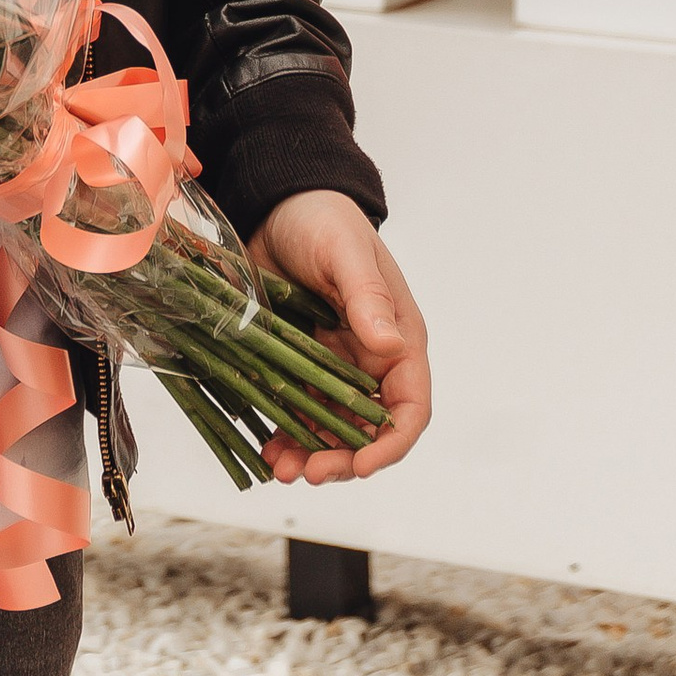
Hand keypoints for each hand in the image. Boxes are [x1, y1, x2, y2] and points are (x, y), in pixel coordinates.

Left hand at [246, 190, 430, 483]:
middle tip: (308, 472)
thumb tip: (388, 344)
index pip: (408, 406)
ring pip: (329, 430)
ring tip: (279, 469)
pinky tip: (267, 448)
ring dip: (309, 455)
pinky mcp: (296, 364)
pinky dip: (284, 435)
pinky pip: (295, 412)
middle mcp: (369, 361)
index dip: (391, 443)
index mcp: (397, 338)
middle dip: (342, 459)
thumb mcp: (345, 252)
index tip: (363, 464)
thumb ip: (368, 298)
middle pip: (367, 431)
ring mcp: (331, 367)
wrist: (276, 203)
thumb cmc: (323, 219)